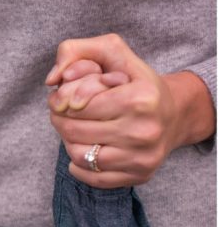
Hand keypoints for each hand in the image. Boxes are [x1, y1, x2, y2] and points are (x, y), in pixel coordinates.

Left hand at [45, 34, 215, 186]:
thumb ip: (76, 50)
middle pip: (74, 130)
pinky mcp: (140, 175)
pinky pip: (93, 176)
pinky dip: (79, 165)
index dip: (61, 98)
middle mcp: (144, 130)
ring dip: (67, 141)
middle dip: (59, 119)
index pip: (77, 104)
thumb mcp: (111, 50)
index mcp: (139, 98)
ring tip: (74, 128)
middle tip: (61, 112)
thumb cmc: (135, 80)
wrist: (173, 113)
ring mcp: (143, 157)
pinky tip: (84, 147)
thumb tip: (52, 79)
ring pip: (79, 155)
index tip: (62, 96)